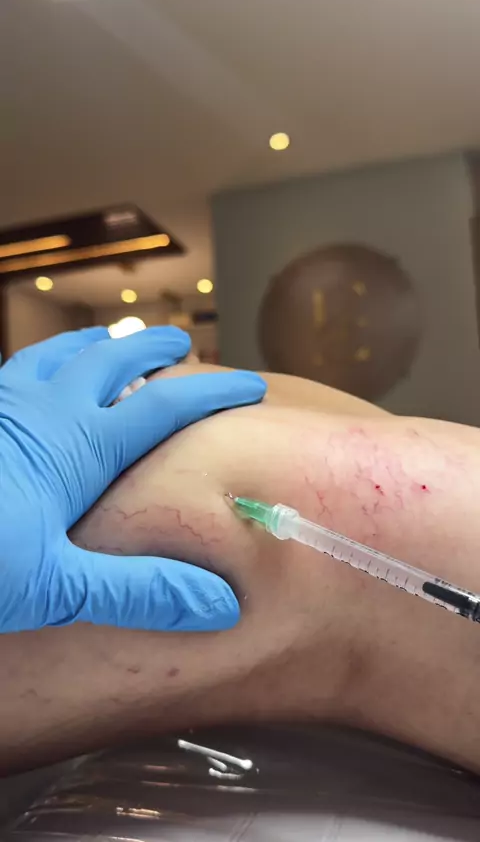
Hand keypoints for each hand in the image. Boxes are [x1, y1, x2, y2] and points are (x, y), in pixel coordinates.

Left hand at [0, 327, 265, 632]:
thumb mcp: (55, 588)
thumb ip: (139, 591)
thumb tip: (221, 602)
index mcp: (80, 444)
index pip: (164, 407)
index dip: (212, 393)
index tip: (249, 383)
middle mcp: (45, 407)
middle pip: (114, 363)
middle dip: (153, 351)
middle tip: (182, 344)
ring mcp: (2, 401)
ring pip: (59, 354)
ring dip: (96, 345)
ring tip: (114, 339)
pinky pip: (16, 368)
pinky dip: (42, 360)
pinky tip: (31, 372)